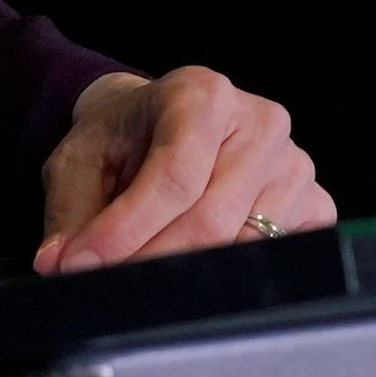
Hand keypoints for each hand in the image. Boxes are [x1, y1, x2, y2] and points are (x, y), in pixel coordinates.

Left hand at [35, 67, 334, 273]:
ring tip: (146, 270)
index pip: (175, 176)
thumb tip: (63, 263)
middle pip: (211, 218)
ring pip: (244, 244)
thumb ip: (71, 214)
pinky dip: (236, 272)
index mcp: (202, 94)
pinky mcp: (312, 200)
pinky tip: (200, 264)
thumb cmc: (120, 140)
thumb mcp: (78, 163)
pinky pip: (280, 254)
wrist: (152, 124)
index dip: (127, 230)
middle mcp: (259, 121)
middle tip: (106, 283)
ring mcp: (293, 162)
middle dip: (150, 260)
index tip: (83, 264)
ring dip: (189, 273)